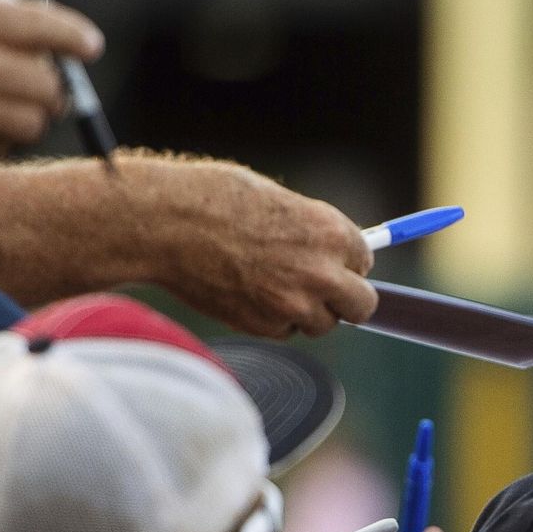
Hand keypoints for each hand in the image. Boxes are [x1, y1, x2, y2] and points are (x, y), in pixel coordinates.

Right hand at [128, 157, 375, 336]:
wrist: (168, 225)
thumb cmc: (215, 200)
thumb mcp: (278, 202)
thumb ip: (311, 231)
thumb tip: (330, 253)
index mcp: (330, 232)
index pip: (364, 261)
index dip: (347, 263)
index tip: (335, 264)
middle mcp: (322, 272)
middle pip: (362, 306)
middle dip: (345, 300)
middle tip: (324, 292)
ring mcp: (295, 304)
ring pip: (321, 324)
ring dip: (306, 311)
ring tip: (270, 285)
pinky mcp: (266, 327)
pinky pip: (284, 331)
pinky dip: (272, 319)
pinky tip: (246, 292)